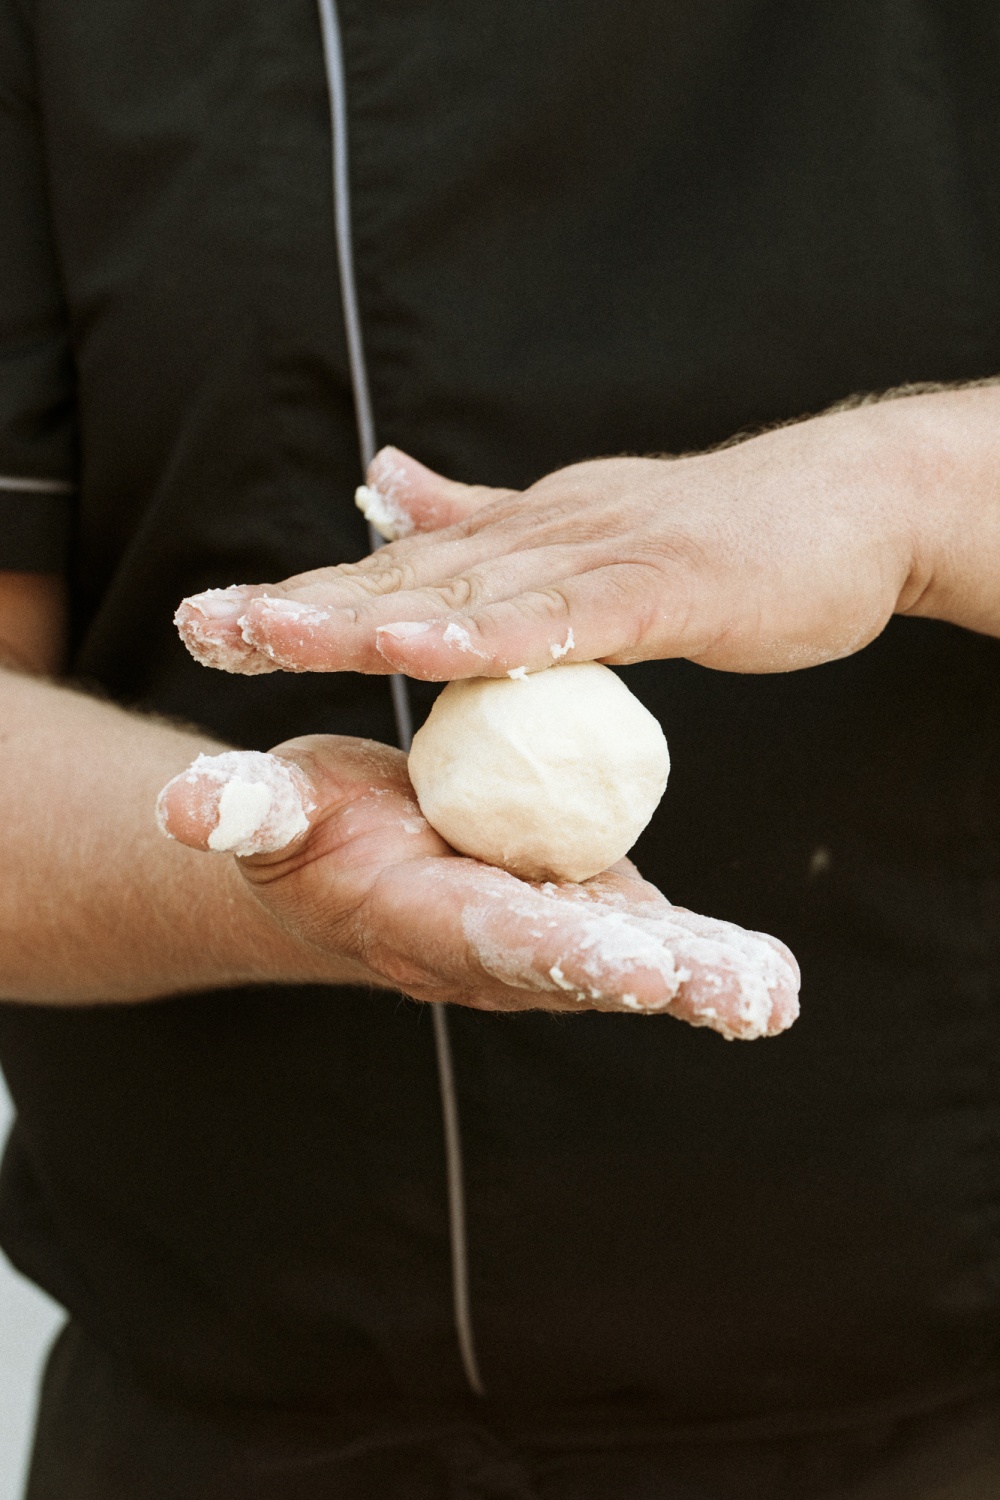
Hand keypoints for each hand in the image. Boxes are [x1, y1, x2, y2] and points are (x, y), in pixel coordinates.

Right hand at [156, 737, 798, 1038]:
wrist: (338, 864)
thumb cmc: (305, 830)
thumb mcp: (273, 809)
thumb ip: (242, 810)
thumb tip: (189, 803)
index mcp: (415, 918)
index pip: (489, 933)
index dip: (555, 945)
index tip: (629, 960)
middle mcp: (485, 948)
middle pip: (573, 965)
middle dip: (649, 977)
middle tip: (733, 993)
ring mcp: (537, 942)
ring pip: (620, 962)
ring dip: (697, 980)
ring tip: (766, 994)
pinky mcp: (572, 918)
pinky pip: (638, 941)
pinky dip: (702, 962)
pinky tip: (768, 982)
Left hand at [174, 395, 963, 679]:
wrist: (849, 504)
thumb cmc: (724, 536)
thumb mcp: (585, 531)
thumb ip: (485, 523)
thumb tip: (386, 479)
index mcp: (525, 542)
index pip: (400, 573)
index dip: (307, 597)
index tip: (216, 620)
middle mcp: (544, 540)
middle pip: (408, 578)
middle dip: (302, 606)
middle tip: (202, 623)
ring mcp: (601, 559)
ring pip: (470, 594)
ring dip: (368, 615)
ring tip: (273, 633)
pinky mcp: (664, 591)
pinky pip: (567, 622)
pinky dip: (493, 636)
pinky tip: (425, 648)